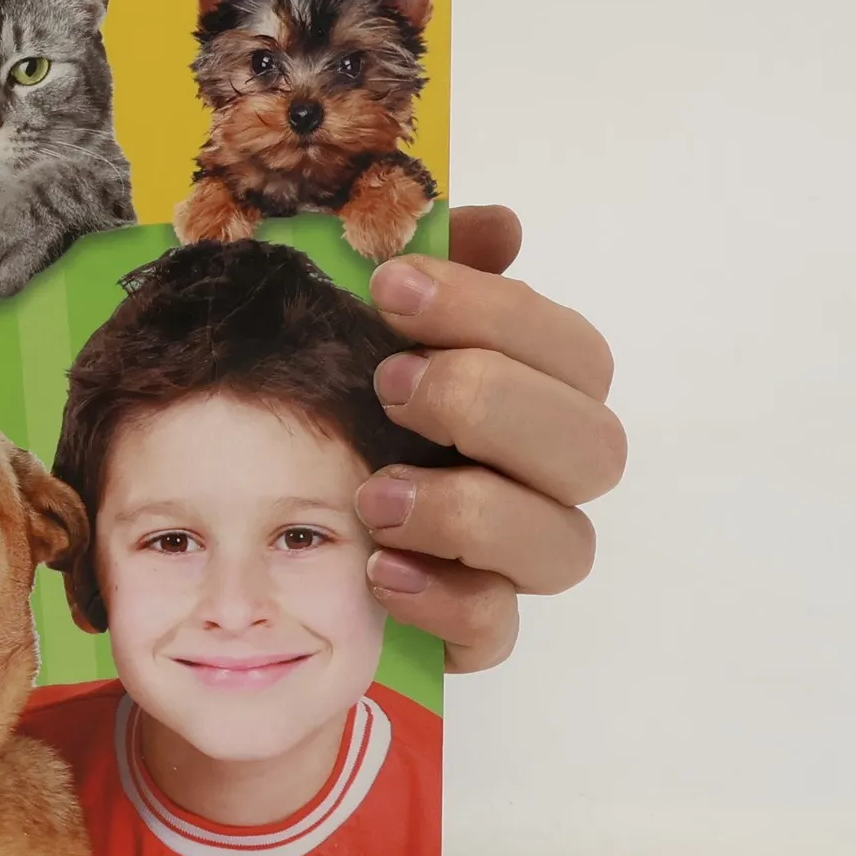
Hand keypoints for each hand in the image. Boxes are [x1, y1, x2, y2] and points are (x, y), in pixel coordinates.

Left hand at [353, 205, 625, 672]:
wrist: (261, 509)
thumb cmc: (336, 393)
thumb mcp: (360, 318)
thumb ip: (431, 269)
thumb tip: (496, 224)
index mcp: (534, 388)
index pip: (569, 348)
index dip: (494, 312)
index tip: (392, 287)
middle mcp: (544, 474)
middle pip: (594, 447)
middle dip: (492, 404)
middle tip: (391, 384)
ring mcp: (517, 557)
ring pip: (564, 546)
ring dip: (471, 512)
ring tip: (374, 495)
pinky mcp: (474, 626)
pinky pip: (497, 630)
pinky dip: (447, 601)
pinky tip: (382, 571)